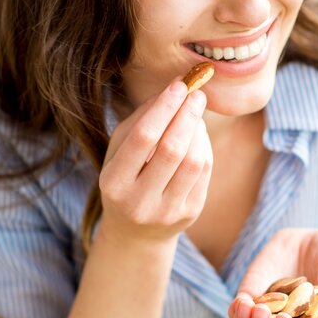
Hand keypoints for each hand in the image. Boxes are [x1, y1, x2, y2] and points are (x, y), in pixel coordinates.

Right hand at [96, 80, 211, 245]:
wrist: (136, 233)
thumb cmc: (125, 179)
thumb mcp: (118, 151)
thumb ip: (140, 119)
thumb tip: (173, 89)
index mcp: (113, 183)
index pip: (143, 138)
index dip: (164, 108)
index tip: (179, 85)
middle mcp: (139, 202)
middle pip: (172, 150)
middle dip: (187, 116)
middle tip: (197, 93)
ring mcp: (167, 211)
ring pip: (194, 161)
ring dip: (198, 130)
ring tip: (195, 112)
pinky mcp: (190, 213)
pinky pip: (204, 172)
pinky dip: (204, 145)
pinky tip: (198, 133)